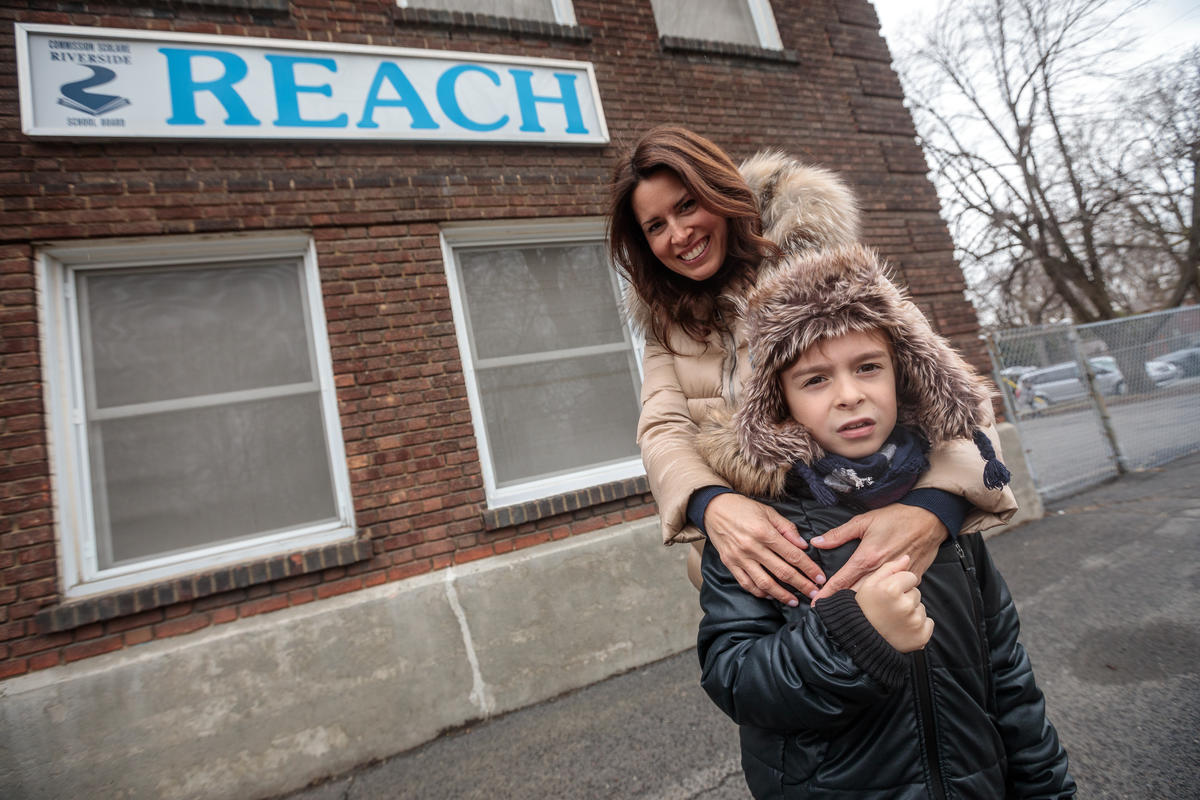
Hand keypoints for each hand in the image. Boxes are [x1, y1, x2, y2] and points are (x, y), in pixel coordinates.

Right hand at [704, 493, 825, 605]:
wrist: (713, 508)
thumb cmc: (743, 508)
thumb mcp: (768, 512)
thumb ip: (787, 529)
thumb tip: (803, 546)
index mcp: (764, 532)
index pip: (793, 555)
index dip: (809, 568)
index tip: (820, 578)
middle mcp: (752, 547)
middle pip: (782, 572)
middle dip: (802, 585)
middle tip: (815, 593)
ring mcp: (739, 558)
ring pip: (765, 583)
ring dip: (782, 595)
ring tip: (794, 601)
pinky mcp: (730, 564)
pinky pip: (747, 584)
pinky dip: (760, 593)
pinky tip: (771, 596)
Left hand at [809, 504, 946, 600]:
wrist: (930, 519)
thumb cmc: (897, 518)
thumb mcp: (864, 521)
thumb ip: (839, 534)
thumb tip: (817, 541)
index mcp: (867, 557)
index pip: (842, 580)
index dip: (827, 593)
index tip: (816, 605)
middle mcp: (881, 571)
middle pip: (857, 595)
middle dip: (842, 604)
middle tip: (828, 613)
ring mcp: (898, 578)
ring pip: (876, 599)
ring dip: (862, 606)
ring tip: (849, 615)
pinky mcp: (912, 580)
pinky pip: (896, 595)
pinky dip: (885, 601)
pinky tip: (877, 605)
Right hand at [854, 556, 933, 652]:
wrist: (861, 641)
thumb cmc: (863, 610)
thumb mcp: (869, 584)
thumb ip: (889, 568)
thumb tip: (906, 558)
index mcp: (891, 589)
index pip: (910, 577)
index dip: (899, 584)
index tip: (889, 594)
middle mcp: (905, 605)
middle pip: (916, 592)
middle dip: (905, 598)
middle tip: (889, 608)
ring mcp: (914, 622)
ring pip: (921, 608)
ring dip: (911, 612)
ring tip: (894, 619)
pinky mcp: (921, 636)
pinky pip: (928, 623)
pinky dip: (918, 626)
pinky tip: (903, 628)